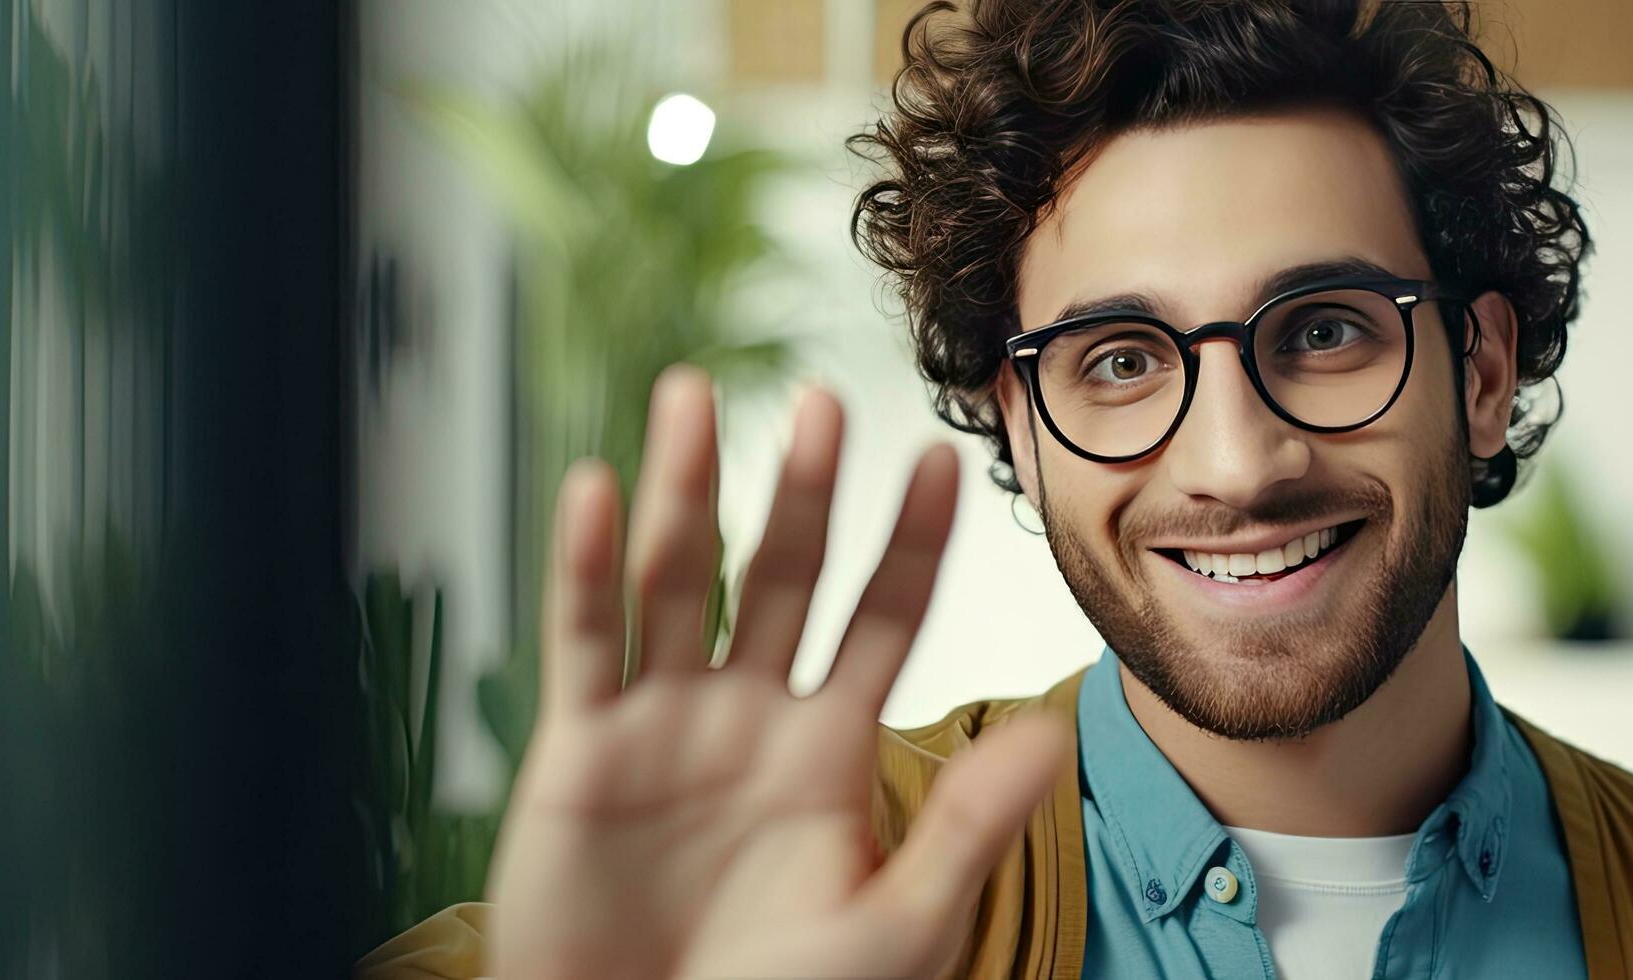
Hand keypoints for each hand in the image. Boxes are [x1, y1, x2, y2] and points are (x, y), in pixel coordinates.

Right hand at [486, 366, 1070, 979]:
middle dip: (802, 492)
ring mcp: (664, 725)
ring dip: (684, 488)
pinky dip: (585, 565)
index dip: (911, 543)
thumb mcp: (895, 925)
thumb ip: (966, 824)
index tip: (944, 461)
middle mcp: (750, 716)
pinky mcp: (580, 750)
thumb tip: (1052, 728)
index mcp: (831, 748)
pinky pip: (584, 641)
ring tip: (695, 397)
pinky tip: (600, 489)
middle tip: (824, 404)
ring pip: (677, 581)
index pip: (885, 619)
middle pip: (781, 577)